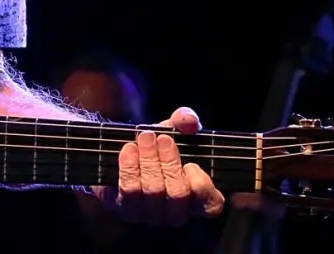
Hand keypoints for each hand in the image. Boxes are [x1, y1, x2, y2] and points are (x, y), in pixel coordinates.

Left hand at [93, 107, 225, 225]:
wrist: (123, 152)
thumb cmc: (157, 147)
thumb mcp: (173, 130)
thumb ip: (184, 122)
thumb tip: (188, 119)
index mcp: (198, 199)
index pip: (211, 205)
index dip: (202, 186)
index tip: (191, 164)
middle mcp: (176, 213)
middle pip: (178, 193)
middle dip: (169, 163)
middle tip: (161, 138)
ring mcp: (151, 214)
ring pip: (154, 191)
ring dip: (149, 160)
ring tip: (145, 138)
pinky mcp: (127, 209)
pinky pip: (130, 190)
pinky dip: (130, 166)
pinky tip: (129, 149)